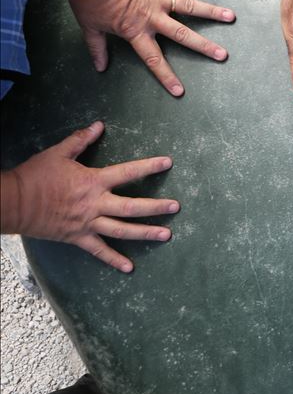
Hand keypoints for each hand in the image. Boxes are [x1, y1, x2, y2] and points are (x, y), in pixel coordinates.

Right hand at [3, 121, 178, 272]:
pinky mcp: (78, 238)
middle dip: (156, 207)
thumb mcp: (58, 153)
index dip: (148, 166)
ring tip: (166, 235)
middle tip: (176, 207)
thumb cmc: (35, 176)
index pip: (127, 172)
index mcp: (93, 181)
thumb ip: (80, 140)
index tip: (168, 163)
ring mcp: (88, 223)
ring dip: (146, 233)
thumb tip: (98, 126)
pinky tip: (129, 268)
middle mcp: (95, 204)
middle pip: (132, 207)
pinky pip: (99, 251)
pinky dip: (114, 260)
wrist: (13, 202)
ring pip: (122, 230)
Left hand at [67, 0, 235, 96]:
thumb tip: (100, 67)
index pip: (154, 59)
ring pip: (190, 6)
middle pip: (182, 35)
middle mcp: (153, 16)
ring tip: (231, 16)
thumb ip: (97, 47)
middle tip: (223, 55)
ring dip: (211, 12)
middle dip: (203, 46)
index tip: (180, 91)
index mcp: (136, 30)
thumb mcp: (89, 26)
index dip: (166, 76)